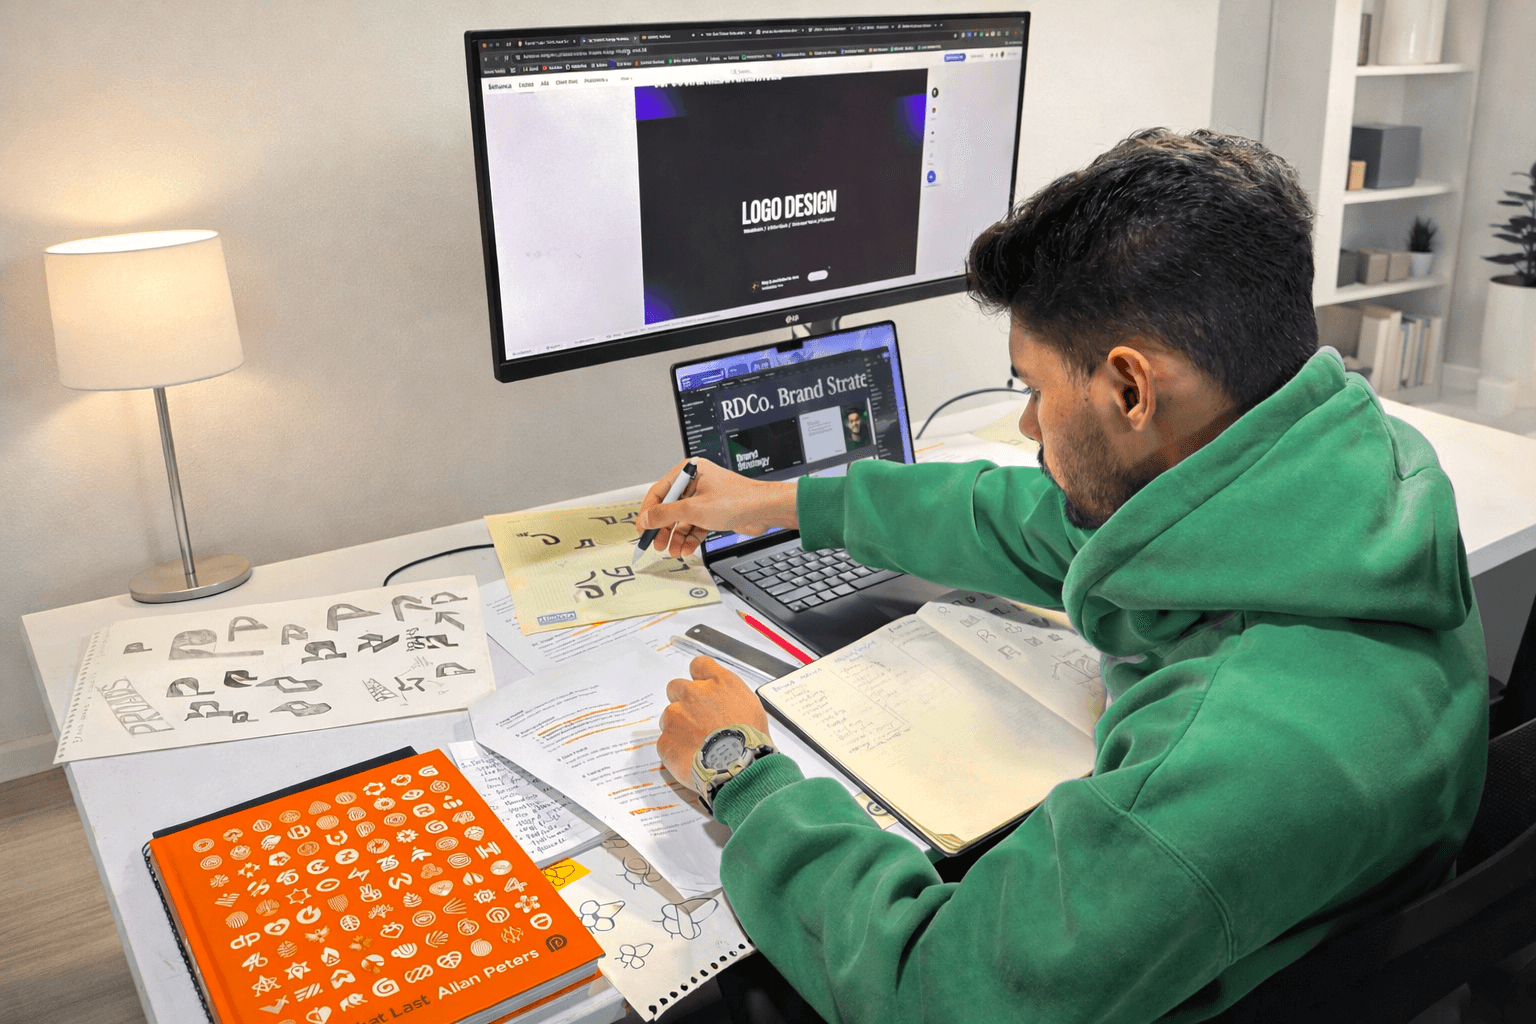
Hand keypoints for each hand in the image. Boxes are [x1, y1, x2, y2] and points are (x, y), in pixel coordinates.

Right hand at [635, 458, 798, 558]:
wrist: (764, 510)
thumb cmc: (738, 500)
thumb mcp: (694, 509)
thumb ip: (666, 514)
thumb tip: (646, 518)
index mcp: (690, 471)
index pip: (660, 491)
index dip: (649, 511)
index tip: (641, 528)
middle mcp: (696, 482)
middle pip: (670, 507)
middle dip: (663, 528)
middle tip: (656, 543)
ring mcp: (705, 497)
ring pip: (683, 519)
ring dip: (676, 536)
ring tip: (672, 550)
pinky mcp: (713, 511)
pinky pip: (695, 525)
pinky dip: (689, 538)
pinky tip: (685, 549)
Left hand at [657, 656, 771, 785]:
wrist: (737, 767)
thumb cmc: (750, 740)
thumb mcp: (751, 707)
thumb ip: (730, 696)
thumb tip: (724, 702)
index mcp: (718, 683)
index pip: (699, 665)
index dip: (699, 678)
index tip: (702, 689)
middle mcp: (693, 693)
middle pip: (677, 687)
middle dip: (683, 701)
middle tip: (697, 720)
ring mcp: (676, 716)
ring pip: (669, 717)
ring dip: (679, 727)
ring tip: (697, 745)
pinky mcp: (665, 740)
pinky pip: (666, 742)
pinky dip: (675, 750)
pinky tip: (690, 758)